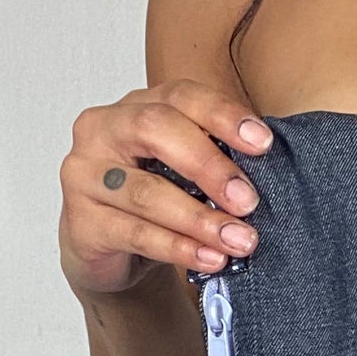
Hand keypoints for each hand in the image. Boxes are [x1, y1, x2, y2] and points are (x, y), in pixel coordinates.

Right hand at [58, 79, 271, 296]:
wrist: (108, 254)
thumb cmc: (154, 203)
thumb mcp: (183, 173)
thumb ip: (214, 162)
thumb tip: (274, 172)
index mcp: (136, 108)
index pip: (181, 96)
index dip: (222, 115)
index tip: (263, 143)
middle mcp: (103, 131)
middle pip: (156, 131)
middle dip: (209, 166)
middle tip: (248, 200)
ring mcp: (85, 176)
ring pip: (147, 193)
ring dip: (200, 219)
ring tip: (240, 240)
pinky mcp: (82, 222)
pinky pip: (137, 233)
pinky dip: (179, 248)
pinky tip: (211, 259)